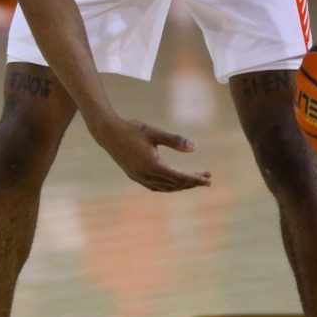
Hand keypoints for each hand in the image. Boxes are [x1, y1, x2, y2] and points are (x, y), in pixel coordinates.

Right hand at [91, 116, 211, 191]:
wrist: (108, 133)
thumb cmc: (132, 129)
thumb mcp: (154, 132)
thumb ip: (175, 140)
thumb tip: (195, 148)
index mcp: (152, 165)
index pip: (179, 177)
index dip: (195, 179)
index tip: (207, 179)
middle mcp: (146, 176)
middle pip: (174, 184)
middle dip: (192, 182)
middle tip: (208, 178)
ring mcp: (140, 178)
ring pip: (166, 188)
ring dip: (182, 185)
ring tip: (196, 180)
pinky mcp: (135, 176)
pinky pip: (156, 187)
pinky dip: (169, 186)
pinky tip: (176, 182)